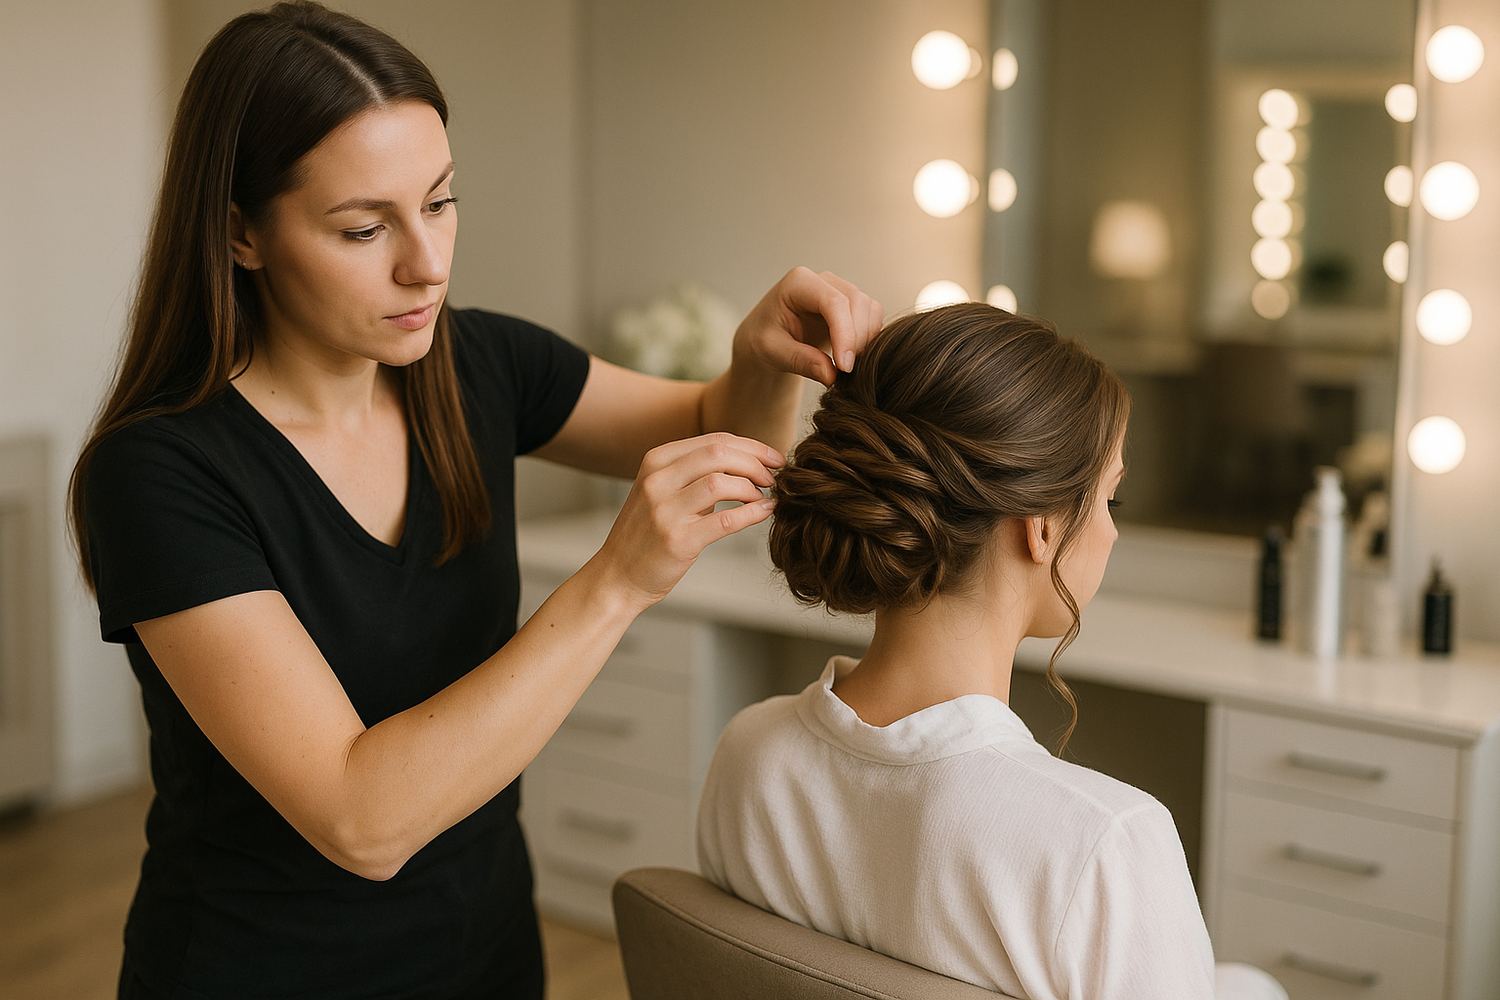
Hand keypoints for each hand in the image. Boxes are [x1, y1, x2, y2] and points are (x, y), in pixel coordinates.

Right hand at [594, 433, 782, 607]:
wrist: (617, 576)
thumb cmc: (646, 533)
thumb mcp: (662, 490)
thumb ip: (694, 472)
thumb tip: (745, 461)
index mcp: (655, 461)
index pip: (714, 440)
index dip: (751, 447)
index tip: (772, 458)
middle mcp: (657, 481)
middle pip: (720, 454)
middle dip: (756, 463)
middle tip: (773, 477)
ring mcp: (665, 510)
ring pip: (722, 482)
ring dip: (753, 488)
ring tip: (763, 497)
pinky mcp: (677, 540)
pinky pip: (726, 520)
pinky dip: (752, 513)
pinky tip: (764, 512)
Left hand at [734, 266, 883, 386]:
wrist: (767, 338)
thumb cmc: (763, 340)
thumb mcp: (772, 352)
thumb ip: (800, 361)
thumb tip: (831, 375)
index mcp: (798, 283)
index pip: (833, 302)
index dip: (845, 334)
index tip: (845, 367)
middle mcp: (823, 280)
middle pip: (857, 302)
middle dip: (857, 340)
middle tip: (845, 372)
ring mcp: (840, 289)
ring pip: (869, 309)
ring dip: (865, 340)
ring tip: (845, 366)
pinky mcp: (852, 304)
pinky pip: (872, 317)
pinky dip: (868, 339)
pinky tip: (850, 357)